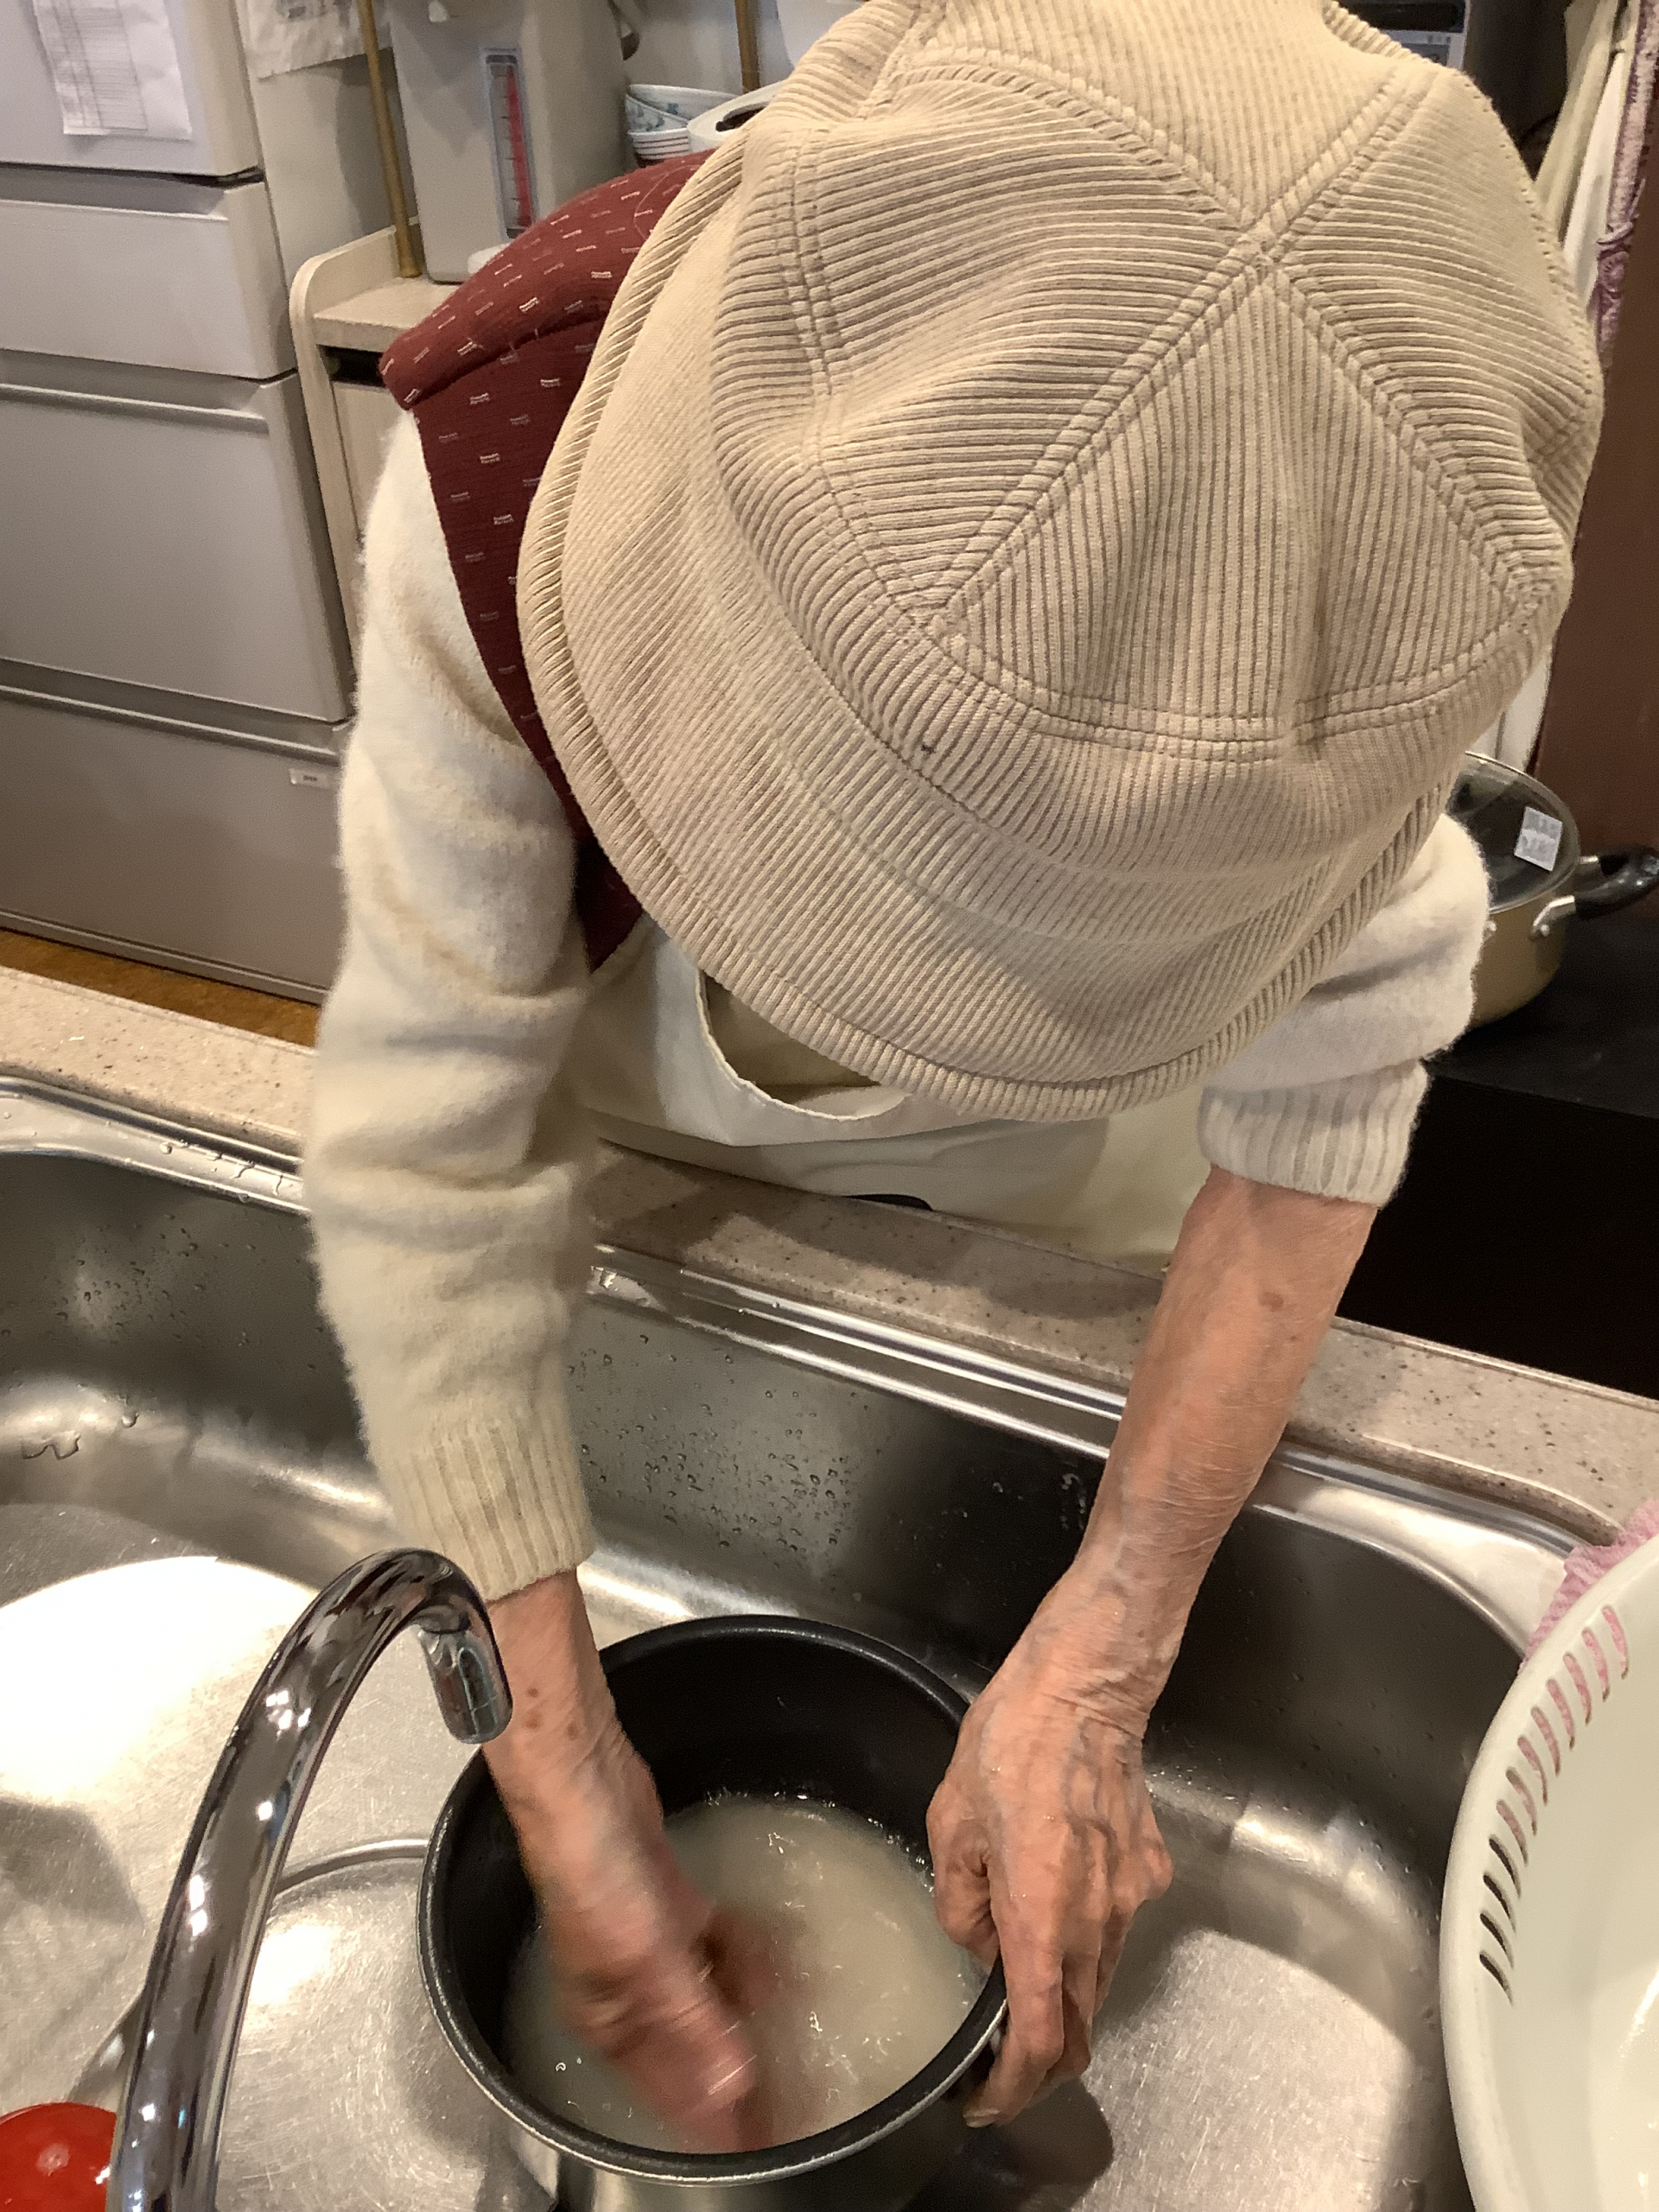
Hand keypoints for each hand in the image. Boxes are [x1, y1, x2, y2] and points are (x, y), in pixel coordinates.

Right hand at [485, 1575, 767, 2150]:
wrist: (580, 1779)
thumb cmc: (588, 1866)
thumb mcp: (646, 1957)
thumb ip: (691, 2022)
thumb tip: (732, 2086)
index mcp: (607, 2017)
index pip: (669, 2093)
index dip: (715, 2122)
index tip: (762, 2144)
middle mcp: (627, 1989)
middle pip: (694, 2050)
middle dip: (739, 2075)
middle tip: (794, 2099)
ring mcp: (651, 1941)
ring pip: (712, 1996)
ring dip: (751, 2013)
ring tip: (799, 2034)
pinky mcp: (670, 1897)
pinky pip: (719, 1943)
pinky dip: (750, 1955)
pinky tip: (783, 1961)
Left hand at [926, 1576, 1171, 2126]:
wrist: (1085, 1686)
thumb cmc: (1013, 1743)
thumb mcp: (952, 1824)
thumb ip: (959, 1901)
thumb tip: (980, 1941)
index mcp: (1040, 1918)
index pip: (1038, 2041)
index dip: (1013, 2087)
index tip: (988, 2099)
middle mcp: (1096, 1922)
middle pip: (1077, 2024)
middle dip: (1041, 2058)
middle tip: (999, 2056)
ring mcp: (1131, 1897)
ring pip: (1099, 1978)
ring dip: (1062, 1995)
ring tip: (1018, 1966)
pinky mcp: (1150, 1869)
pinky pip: (1117, 1924)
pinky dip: (1087, 1934)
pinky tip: (1057, 1888)